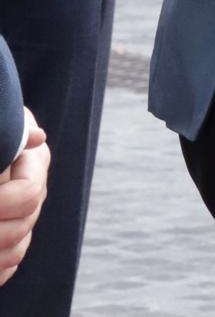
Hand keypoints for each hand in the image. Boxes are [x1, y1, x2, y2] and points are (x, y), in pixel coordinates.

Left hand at [0, 110, 48, 284]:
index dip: (1, 203)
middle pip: (22, 226)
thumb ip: (13, 135)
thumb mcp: (2, 125)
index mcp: (34, 162)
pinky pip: (10, 261)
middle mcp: (34, 191)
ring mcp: (26, 214)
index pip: (26, 193)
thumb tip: (37, 137)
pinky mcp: (13, 233)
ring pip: (17, 248)